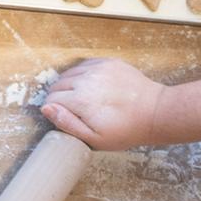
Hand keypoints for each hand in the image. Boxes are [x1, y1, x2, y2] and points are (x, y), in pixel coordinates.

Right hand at [39, 58, 166, 150]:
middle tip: (73, 109)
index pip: (51, 99)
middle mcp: (86, 79)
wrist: (154, 112)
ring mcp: (99, 68)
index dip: (54, 110)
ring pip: (69, 73)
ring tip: (82, 98)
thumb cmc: (125, 130)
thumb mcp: (93, 138)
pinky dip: (82, 74)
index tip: (64, 116)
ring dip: (70, 84)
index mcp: (80, 100)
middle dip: (60, 96)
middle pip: (58, 84)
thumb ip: (66, 123)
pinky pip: (84, 64)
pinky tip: (90, 85)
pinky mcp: (109, 62)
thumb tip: (46, 108)